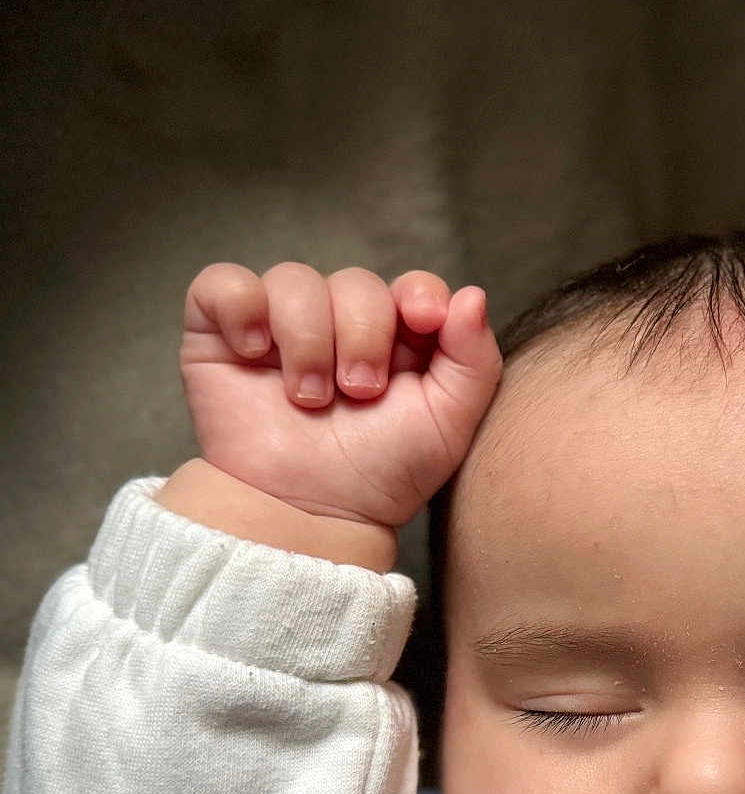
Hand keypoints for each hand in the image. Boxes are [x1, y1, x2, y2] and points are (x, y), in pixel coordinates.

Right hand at [178, 262, 502, 528]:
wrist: (311, 514)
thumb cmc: (380, 475)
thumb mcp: (448, 425)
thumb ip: (474, 360)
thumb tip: (471, 295)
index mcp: (397, 339)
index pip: (411, 286)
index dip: (418, 294)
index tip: (423, 321)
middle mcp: (338, 324)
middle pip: (355, 281)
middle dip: (363, 335)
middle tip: (359, 393)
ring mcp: (278, 325)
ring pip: (294, 279)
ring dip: (308, 339)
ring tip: (309, 399)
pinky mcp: (220, 334)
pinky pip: (222, 283)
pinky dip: (242, 308)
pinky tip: (255, 353)